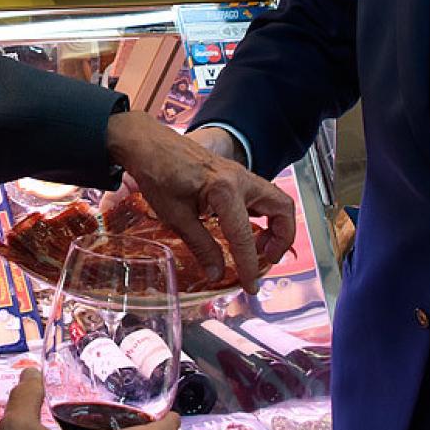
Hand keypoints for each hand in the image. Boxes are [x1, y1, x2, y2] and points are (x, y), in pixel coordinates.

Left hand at [106, 110, 295, 286]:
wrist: (146, 143)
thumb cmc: (156, 173)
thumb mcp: (175, 216)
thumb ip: (201, 246)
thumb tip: (217, 273)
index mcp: (225, 189)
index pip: (245, 236)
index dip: (249, 266)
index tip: (250, 287)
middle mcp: (239, 179)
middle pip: (282, 208)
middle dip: (282, 237)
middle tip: (265, 258)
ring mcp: (238, 174)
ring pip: (275, 200)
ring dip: (275, 226)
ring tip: (255, 247)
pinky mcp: (232, 175)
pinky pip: (259, 196)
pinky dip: (261, 215)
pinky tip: (241, 229)